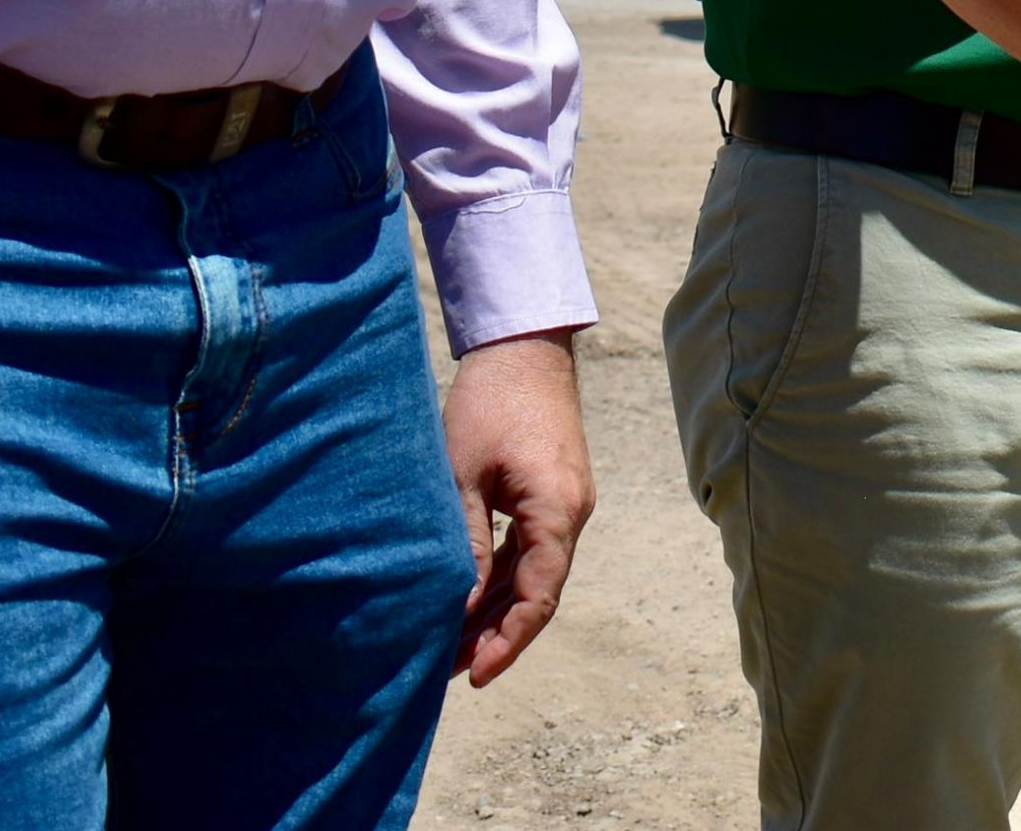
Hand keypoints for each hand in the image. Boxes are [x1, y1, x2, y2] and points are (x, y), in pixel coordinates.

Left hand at [441, 331, 594, 686]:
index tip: (476, 676)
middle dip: (496, 634)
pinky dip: (502, 576)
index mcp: (557, 509)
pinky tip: (469, 598)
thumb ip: (464, 543)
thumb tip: (457, 609)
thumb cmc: (489, 402)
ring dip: (497, 608)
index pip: (541, 595)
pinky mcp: (552, 491)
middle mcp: (572, 511)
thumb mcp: (463, 475)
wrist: (523, 345)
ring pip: (534, 572)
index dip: (509, 641)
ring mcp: (566, 501)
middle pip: (539, 591)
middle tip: (448, 671)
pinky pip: (531, 547)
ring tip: (450, 644)